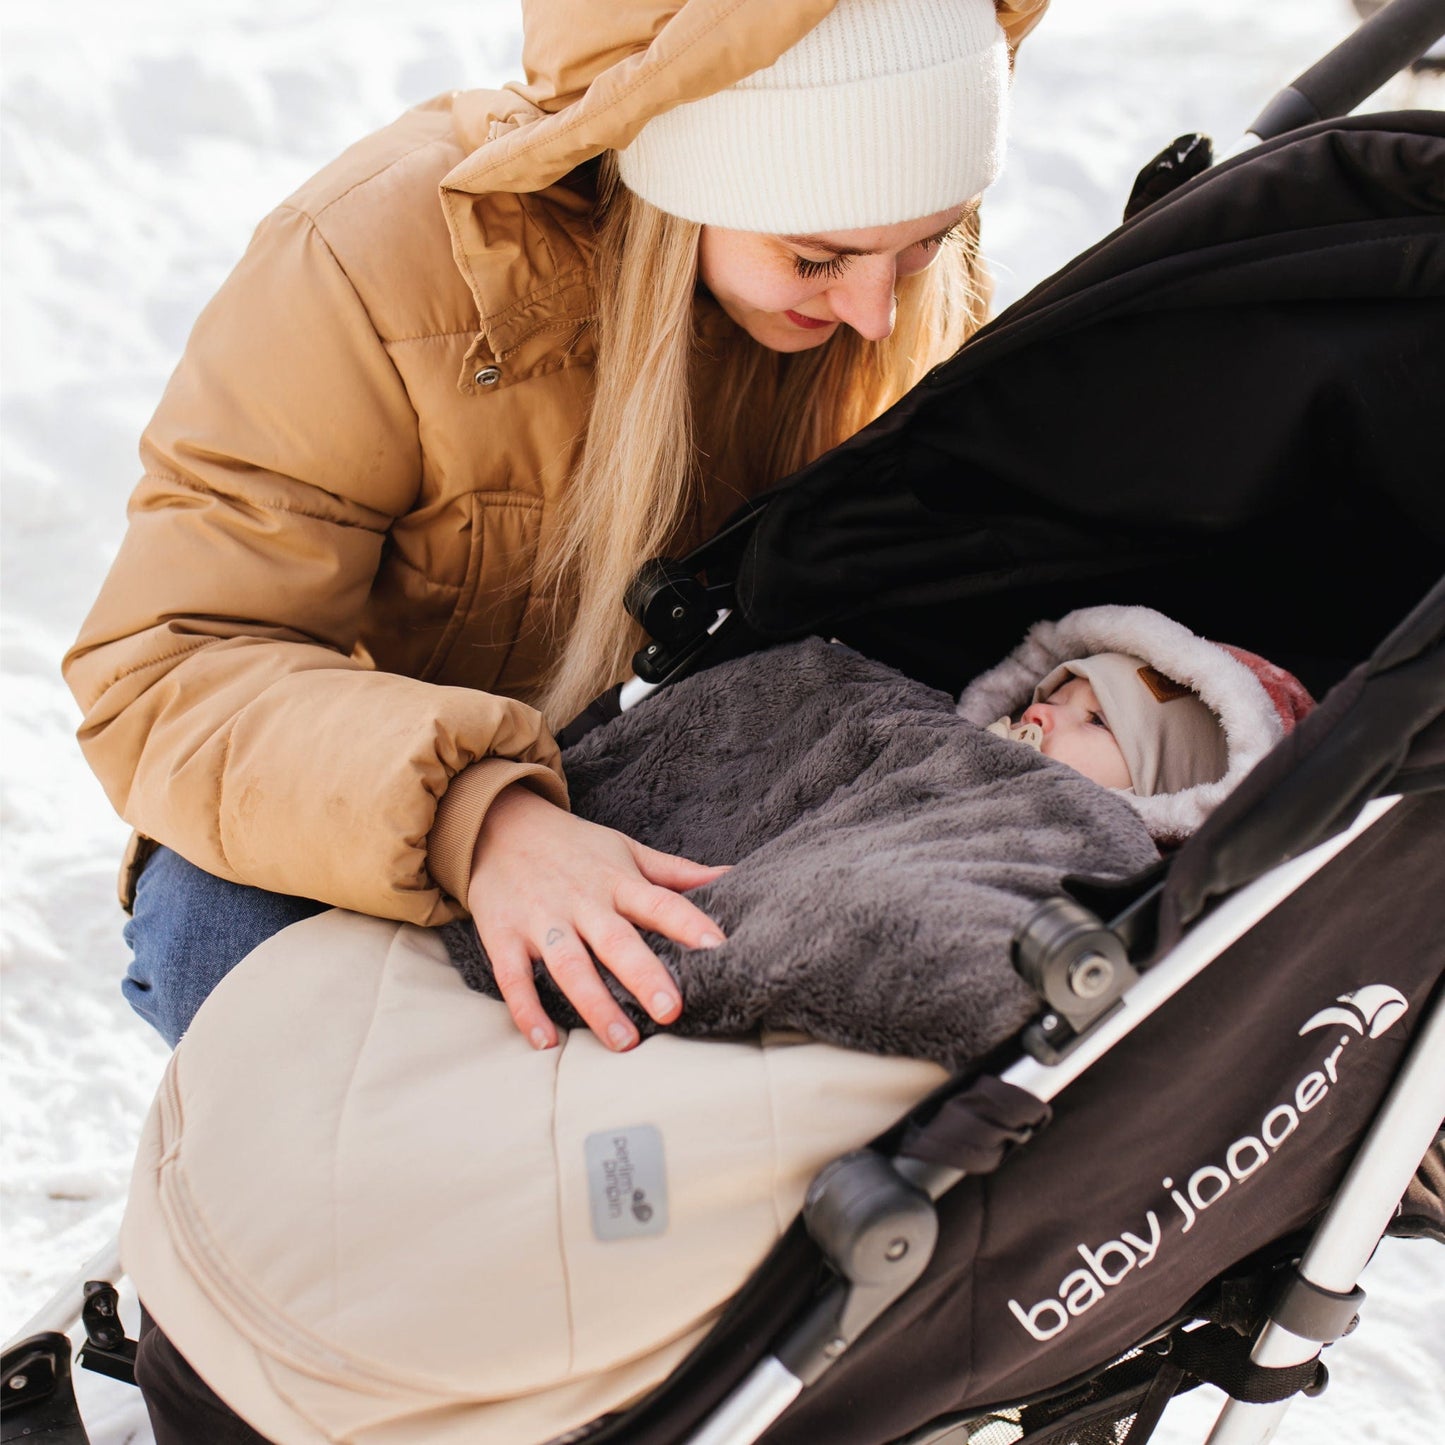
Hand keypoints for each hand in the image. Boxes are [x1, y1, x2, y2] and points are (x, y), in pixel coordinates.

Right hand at [466, 784, 726, 1050]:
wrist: (498, 825)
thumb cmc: (575, 847)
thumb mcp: (626, 850)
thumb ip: (677, 872)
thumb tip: (733, 876)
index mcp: (616, 881)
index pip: (659, 902)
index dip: (689, 923)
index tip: (718, 946)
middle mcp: (581, 902)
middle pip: (615, 941)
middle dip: (642, 974)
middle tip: (670, 1010)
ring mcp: (540, 920)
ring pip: (569, 966)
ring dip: (595, 1005)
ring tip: (623, 1041)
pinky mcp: (503, 937)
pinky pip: (514, 978)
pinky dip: (527, 1010)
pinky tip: (546, 1042)